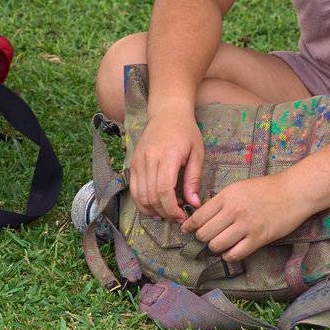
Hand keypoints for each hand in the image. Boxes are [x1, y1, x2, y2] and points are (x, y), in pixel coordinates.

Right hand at [128, 106, 203, 221]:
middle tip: (178, 217)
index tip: (183, 216)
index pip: (163, 191)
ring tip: (166, 213)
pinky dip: (142, 202)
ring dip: (152, 210)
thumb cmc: (186, 131)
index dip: (172, 209)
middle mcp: (148, 159)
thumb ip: (193, 179)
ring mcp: (138, 161)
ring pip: (139, 195)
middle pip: (151, 196)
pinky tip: (154, 206)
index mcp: (167, 156)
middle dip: (164, 213)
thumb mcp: (197, 153)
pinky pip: (133, 189)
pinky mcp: (133, 163)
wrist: (167, 112)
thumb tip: (194, 203)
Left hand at [181, 172, 307, 262]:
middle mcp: (233, 211)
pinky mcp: (259, 238)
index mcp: (226, 197)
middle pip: (204, 233)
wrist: (293, 193)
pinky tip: (230, 250)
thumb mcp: (238, 188)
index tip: (186, 230)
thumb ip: (221, 201)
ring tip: (219, 244)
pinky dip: (229, 255)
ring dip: (215, 247)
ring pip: (217, 245)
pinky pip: (235, 254)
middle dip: (201, 238)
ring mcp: (246, 226)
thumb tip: (204, 216)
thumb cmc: (266, 188)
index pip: (198, 216)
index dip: (189, 226)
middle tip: (205, 238)